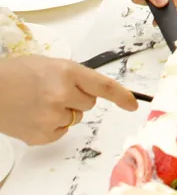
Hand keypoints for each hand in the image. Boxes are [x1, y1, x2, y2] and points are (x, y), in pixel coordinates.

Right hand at [0, 56, 137, 144]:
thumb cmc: (19, 73)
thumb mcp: (53, 65)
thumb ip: (75, 77)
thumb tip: (93, 90)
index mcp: (68, 72)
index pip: (104, 86)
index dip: (122, 96)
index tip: (133, 104)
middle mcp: (63, 94)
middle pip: (90, 104)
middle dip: (79, 98)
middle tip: (56, 92)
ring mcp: (51, 117)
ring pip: (75, 118)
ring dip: (64, 112)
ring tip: (41, 102)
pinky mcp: (41, 135)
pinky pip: (60, 132)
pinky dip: (52, 126)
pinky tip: (36, 114)